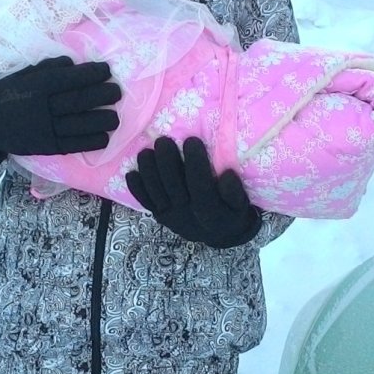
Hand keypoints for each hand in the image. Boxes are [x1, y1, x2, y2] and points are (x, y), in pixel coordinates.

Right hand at [0, 56, 120, 160]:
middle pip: (79, 100)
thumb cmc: (4, 93)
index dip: (92, 73)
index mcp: (36, 86)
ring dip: (103, 120)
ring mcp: (44, 129)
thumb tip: (74, 63)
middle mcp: (41, 107)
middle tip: (117, 92)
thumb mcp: (22, 74)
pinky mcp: (45, 147)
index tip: (106, 70)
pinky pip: (73, 145)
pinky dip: (91, 142)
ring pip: (80, 124)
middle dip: (103, 95)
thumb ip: (47, 67)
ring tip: (115, 116)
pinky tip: (105, 137)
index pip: (70, 78)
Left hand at [126, 136, 260, 247]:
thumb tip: (227, 174)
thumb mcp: (241, 205)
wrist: (220, 234)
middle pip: (174, 186)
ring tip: (145, 152)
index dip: (195, 163)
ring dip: (148, 172)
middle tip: (162, 140)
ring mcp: (172, 216)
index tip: (191, 140)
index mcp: (210, 210)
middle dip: (167, 162)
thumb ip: (235, 192)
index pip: (200, 184)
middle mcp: (188, 214)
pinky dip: (137, 189)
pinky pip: (146, 203)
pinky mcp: (161, 216)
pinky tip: (131, 173)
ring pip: (157, 193)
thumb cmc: (231, 211)